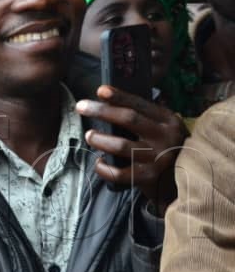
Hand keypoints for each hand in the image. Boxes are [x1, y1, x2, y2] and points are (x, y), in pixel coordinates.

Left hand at [76, 85, 187, 211]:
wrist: (190, 180)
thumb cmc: (168, 149)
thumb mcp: (164, 129)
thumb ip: (144, 117)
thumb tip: (109, 101)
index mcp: (168, 121)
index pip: (140, 105)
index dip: (119, 97)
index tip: (100, 91)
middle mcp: (165, 137)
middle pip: (129, 119)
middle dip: (102, 111)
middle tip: (81, 107)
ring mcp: (157, 158)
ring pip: (121, 146)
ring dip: (100, 139)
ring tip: (90, 135)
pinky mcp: (148, 177)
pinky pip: (118, 173)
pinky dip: (104, 168)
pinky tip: (99, 162)